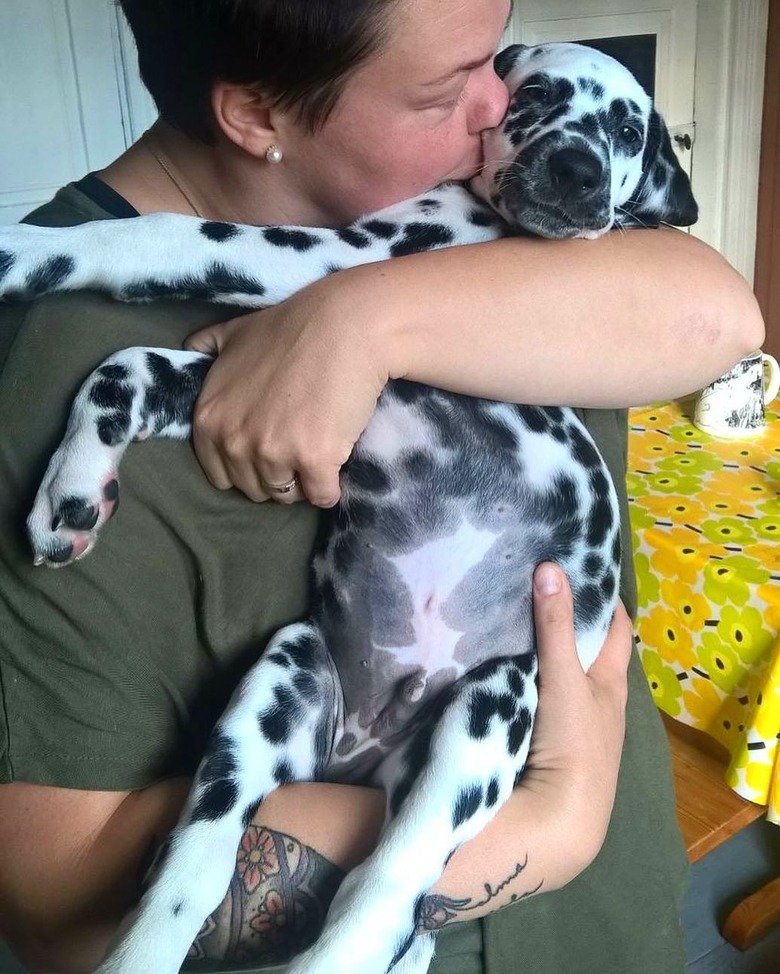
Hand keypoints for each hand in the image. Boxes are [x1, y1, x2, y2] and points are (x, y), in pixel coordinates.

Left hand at [185, 279, 387, 506]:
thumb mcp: (235, 332)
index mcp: (209, 418)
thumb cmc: (292, 327)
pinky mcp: (315, 460)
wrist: (347, 325)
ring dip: (302, 482)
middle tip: (297, 446)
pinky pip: (323, 496)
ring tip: (318, 452)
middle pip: (254, 488)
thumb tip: (192, 347)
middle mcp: (235, 441)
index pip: (220, 473)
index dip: (245, 464)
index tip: (268, 446)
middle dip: (274, 474)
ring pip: (287, 496)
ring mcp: (274, 453)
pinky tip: (337, 464)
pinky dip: (331, 487)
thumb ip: (208, 348)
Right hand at [522, 563, 631, 870]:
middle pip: (589, 656)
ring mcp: (573, 731)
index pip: (616, 632)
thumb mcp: (565, 679)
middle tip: (539, 590)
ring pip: (562, 682)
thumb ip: (555, 627)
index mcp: (611, 687)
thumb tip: (551, 566)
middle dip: (571, 626)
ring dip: (545, 657)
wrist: (559, 819)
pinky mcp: (547, 750)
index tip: (584, 569)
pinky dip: (526, 684)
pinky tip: (502, 675)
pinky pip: (537, 704)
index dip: (605, 601)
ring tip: (513, 624)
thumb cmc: (574, 744)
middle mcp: (599, 707)